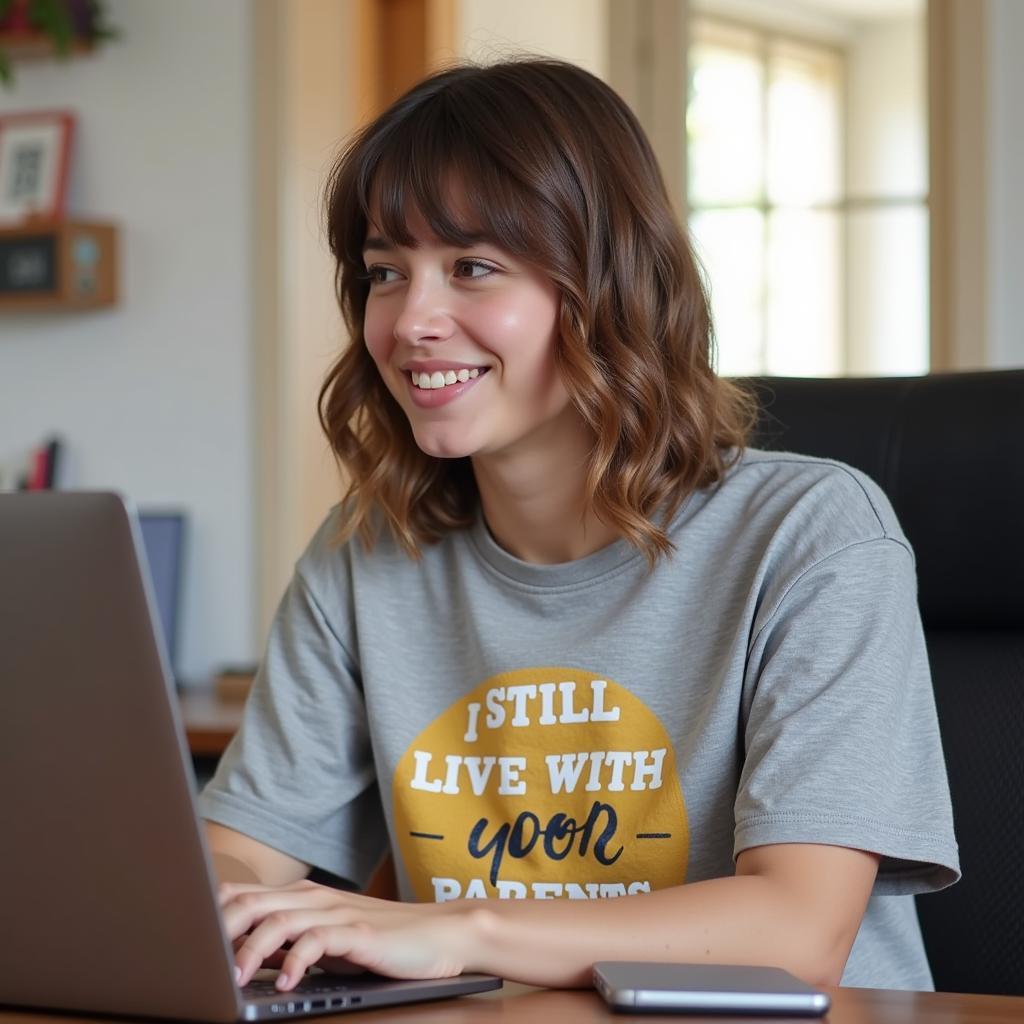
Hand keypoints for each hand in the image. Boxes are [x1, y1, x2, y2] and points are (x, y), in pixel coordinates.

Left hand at [219, 879, 482, 990]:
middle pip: (252, 903)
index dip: (209, 913)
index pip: (245, 894)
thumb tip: (240, 958)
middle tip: (194, 959)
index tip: (182, 937)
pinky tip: (288, 982)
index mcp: (302, 898)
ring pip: (278, 921)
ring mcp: (335, 913)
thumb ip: (289, 940)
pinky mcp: (357, 933)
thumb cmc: (380, 942)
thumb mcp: (326, 939)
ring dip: (251, 949)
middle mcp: (314, 899)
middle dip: (217, 930)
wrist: (439, 934)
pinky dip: (297, 961)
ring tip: (236, 978)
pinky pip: (319, 941)